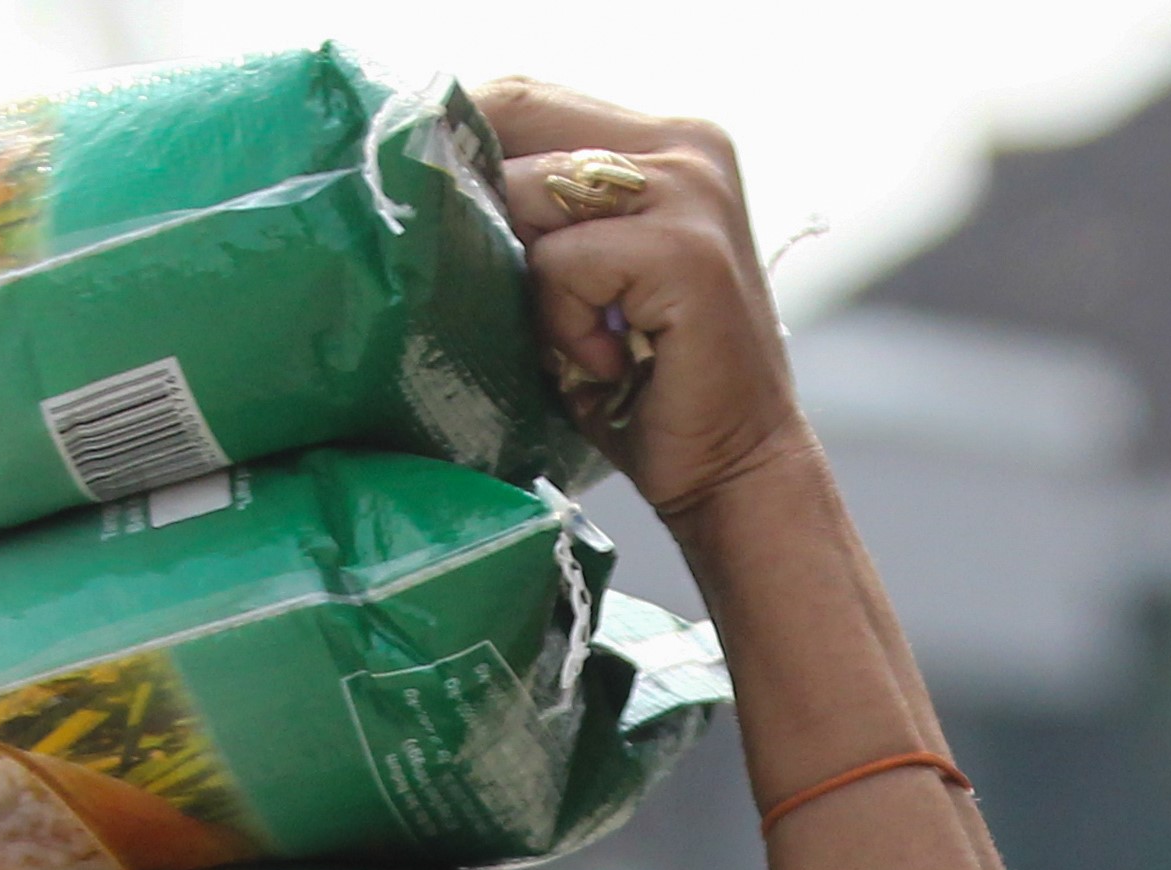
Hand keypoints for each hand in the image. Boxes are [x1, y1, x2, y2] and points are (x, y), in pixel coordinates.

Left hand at [477, 82, 810, 526]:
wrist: (737, 471)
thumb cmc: (644, 384)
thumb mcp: (582, 274)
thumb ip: (536, 215)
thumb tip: (433, 178)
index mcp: (667, 139)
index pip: (528, 97)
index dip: (466, 143)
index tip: (441, 213)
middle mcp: (688, 146)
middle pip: (519, 119)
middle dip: (487, 210)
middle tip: (521, 298)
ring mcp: (693, 191)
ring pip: (533, 192)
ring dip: (532, 282)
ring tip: (582, 341)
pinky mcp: (685, 250)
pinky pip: (562, 263)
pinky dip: (564, 325)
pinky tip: (609, 363)